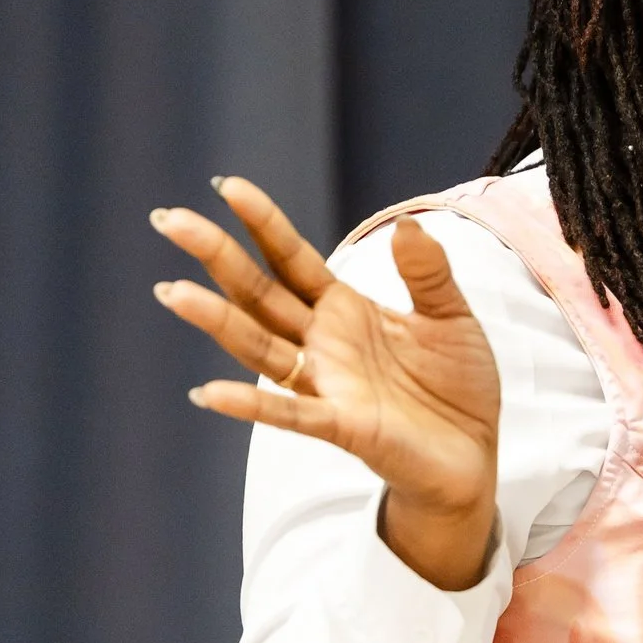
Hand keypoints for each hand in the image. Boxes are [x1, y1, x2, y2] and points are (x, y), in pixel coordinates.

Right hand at [151, 179, 501, 590]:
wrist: (473, 456)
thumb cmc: (456, 387)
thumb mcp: (452, 318)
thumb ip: (428, 274)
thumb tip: (407, 223)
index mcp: (344, 310)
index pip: (292, 259)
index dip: (262, 224)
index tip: (227, 186)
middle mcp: (324, 343)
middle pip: (259, 293)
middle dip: (217, 256)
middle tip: (168, 218)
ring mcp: (327, 385)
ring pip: (260, 348)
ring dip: (217, 322)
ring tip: (173, 292)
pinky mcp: (344, 426)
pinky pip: (291, 415)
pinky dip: (252, 405)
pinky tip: (210, 392)